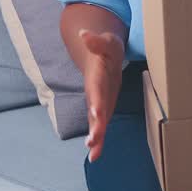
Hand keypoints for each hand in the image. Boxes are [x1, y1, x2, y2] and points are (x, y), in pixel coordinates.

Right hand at [78, 30, 124, 161]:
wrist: (102, 56)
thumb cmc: (106, 49)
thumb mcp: (106, 42)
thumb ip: (96, 41)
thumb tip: (84, 34)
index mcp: (96, 78)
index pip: (96, 91)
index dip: (95, 101)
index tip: (95, 113)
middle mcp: (94, 94)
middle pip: (94, 112)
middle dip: (94, 126)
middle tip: (92, 142)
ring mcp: (98, 103)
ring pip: (96, 123)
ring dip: (95, 137)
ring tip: (93, 153)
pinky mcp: (103, 109)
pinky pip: (100, 126)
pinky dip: (98, 140)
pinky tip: (95, 156)